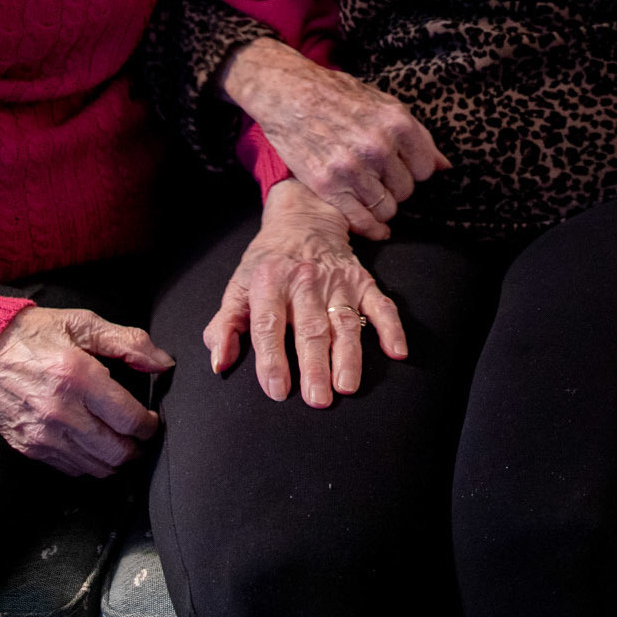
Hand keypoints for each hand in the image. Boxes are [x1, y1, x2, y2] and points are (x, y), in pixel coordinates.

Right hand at [0, 306, 173, 477]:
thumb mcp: (84, 324)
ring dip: (115, 460)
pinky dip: (88, 464)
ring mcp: (43, 434)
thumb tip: (164, 362)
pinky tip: (92, 446)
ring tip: (120, 443)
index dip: (149, 425)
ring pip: (96, 468)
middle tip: (140, 436)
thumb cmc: (34, 334)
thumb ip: (129, 342)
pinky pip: (70, 469)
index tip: (151, 421)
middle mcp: (61, 412)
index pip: (130, 420)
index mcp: (79, 377)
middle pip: (117, 452)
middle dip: (136, 448)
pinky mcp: (29, 447)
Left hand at [203, 178, 407, 407]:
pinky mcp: (362, 281)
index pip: (270, 325)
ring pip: (344, 321)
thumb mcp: (238, 286)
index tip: (277, 390)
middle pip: (311, 327)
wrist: (303, 217)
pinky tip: (396, 351)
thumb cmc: (267, 261)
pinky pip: (381, 305)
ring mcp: (337, 281)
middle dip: (315, 365)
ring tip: (347, 385)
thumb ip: (225, 325)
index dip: (273, 359)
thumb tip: (220, 362)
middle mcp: (304, 281)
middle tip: (317, 399)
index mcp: (269, 282)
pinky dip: (391, 327)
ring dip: (348, 355)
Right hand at [221, 38, 448, 239]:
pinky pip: (361, 220)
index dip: (412, 171)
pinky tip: (371, 224)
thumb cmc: (338, 95)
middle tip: (377, 176)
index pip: (424, 169)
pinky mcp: (327, 185)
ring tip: (367, 190)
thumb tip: (444, 166)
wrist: (288, 93)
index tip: (399, 167)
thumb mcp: (384, 103)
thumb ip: (418, 136)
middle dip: (395, 187)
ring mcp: (352, 167)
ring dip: (380, 204)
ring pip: (387, 209)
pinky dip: (370, 227)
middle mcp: (377, 146)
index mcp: (397, 123)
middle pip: (406, 191)